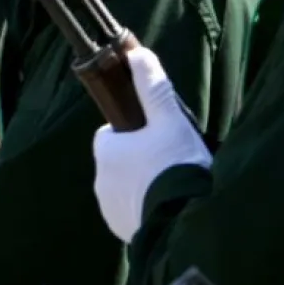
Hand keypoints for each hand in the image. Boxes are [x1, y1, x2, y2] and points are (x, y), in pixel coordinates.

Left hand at [92, 47, 210, 242]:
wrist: (184, 225)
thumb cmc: (175, 167)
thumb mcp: (169, 121)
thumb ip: (152, 88)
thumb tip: (137, 54)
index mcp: (105, 150)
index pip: (113, 133)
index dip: (136, 131)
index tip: (159, 137)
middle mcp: (100, 181)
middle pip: (121, 160)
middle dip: (142, 159)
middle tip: (172, 162)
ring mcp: (109, 209)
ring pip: (127, 187)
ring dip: (145, 185)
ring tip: (174, 186)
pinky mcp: (122, 230)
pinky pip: (133, 212)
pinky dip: (147, 208)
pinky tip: (170, 208)